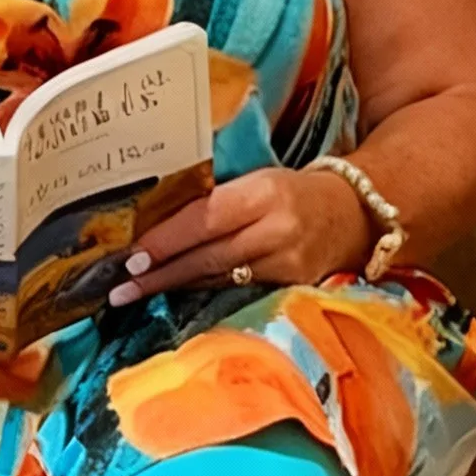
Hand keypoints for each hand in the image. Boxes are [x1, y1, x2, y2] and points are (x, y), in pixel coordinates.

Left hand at [106, 167, 371, 306]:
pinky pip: (237, 289)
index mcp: (265, 193)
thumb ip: (216, 197)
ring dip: (174, 287)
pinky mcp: (292, 286)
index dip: (167, 240)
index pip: (205, 219)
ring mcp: (287, 264)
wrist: (356, 214)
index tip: (131, 257)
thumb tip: (156, 214)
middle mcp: (277, 230)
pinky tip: (175, 295)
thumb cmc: (294, 190)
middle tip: (119, 287)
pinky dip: (203, 291)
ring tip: (135, 294)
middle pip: (208, 255)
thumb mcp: (258, 179)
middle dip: (160, 273)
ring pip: (219, 277)